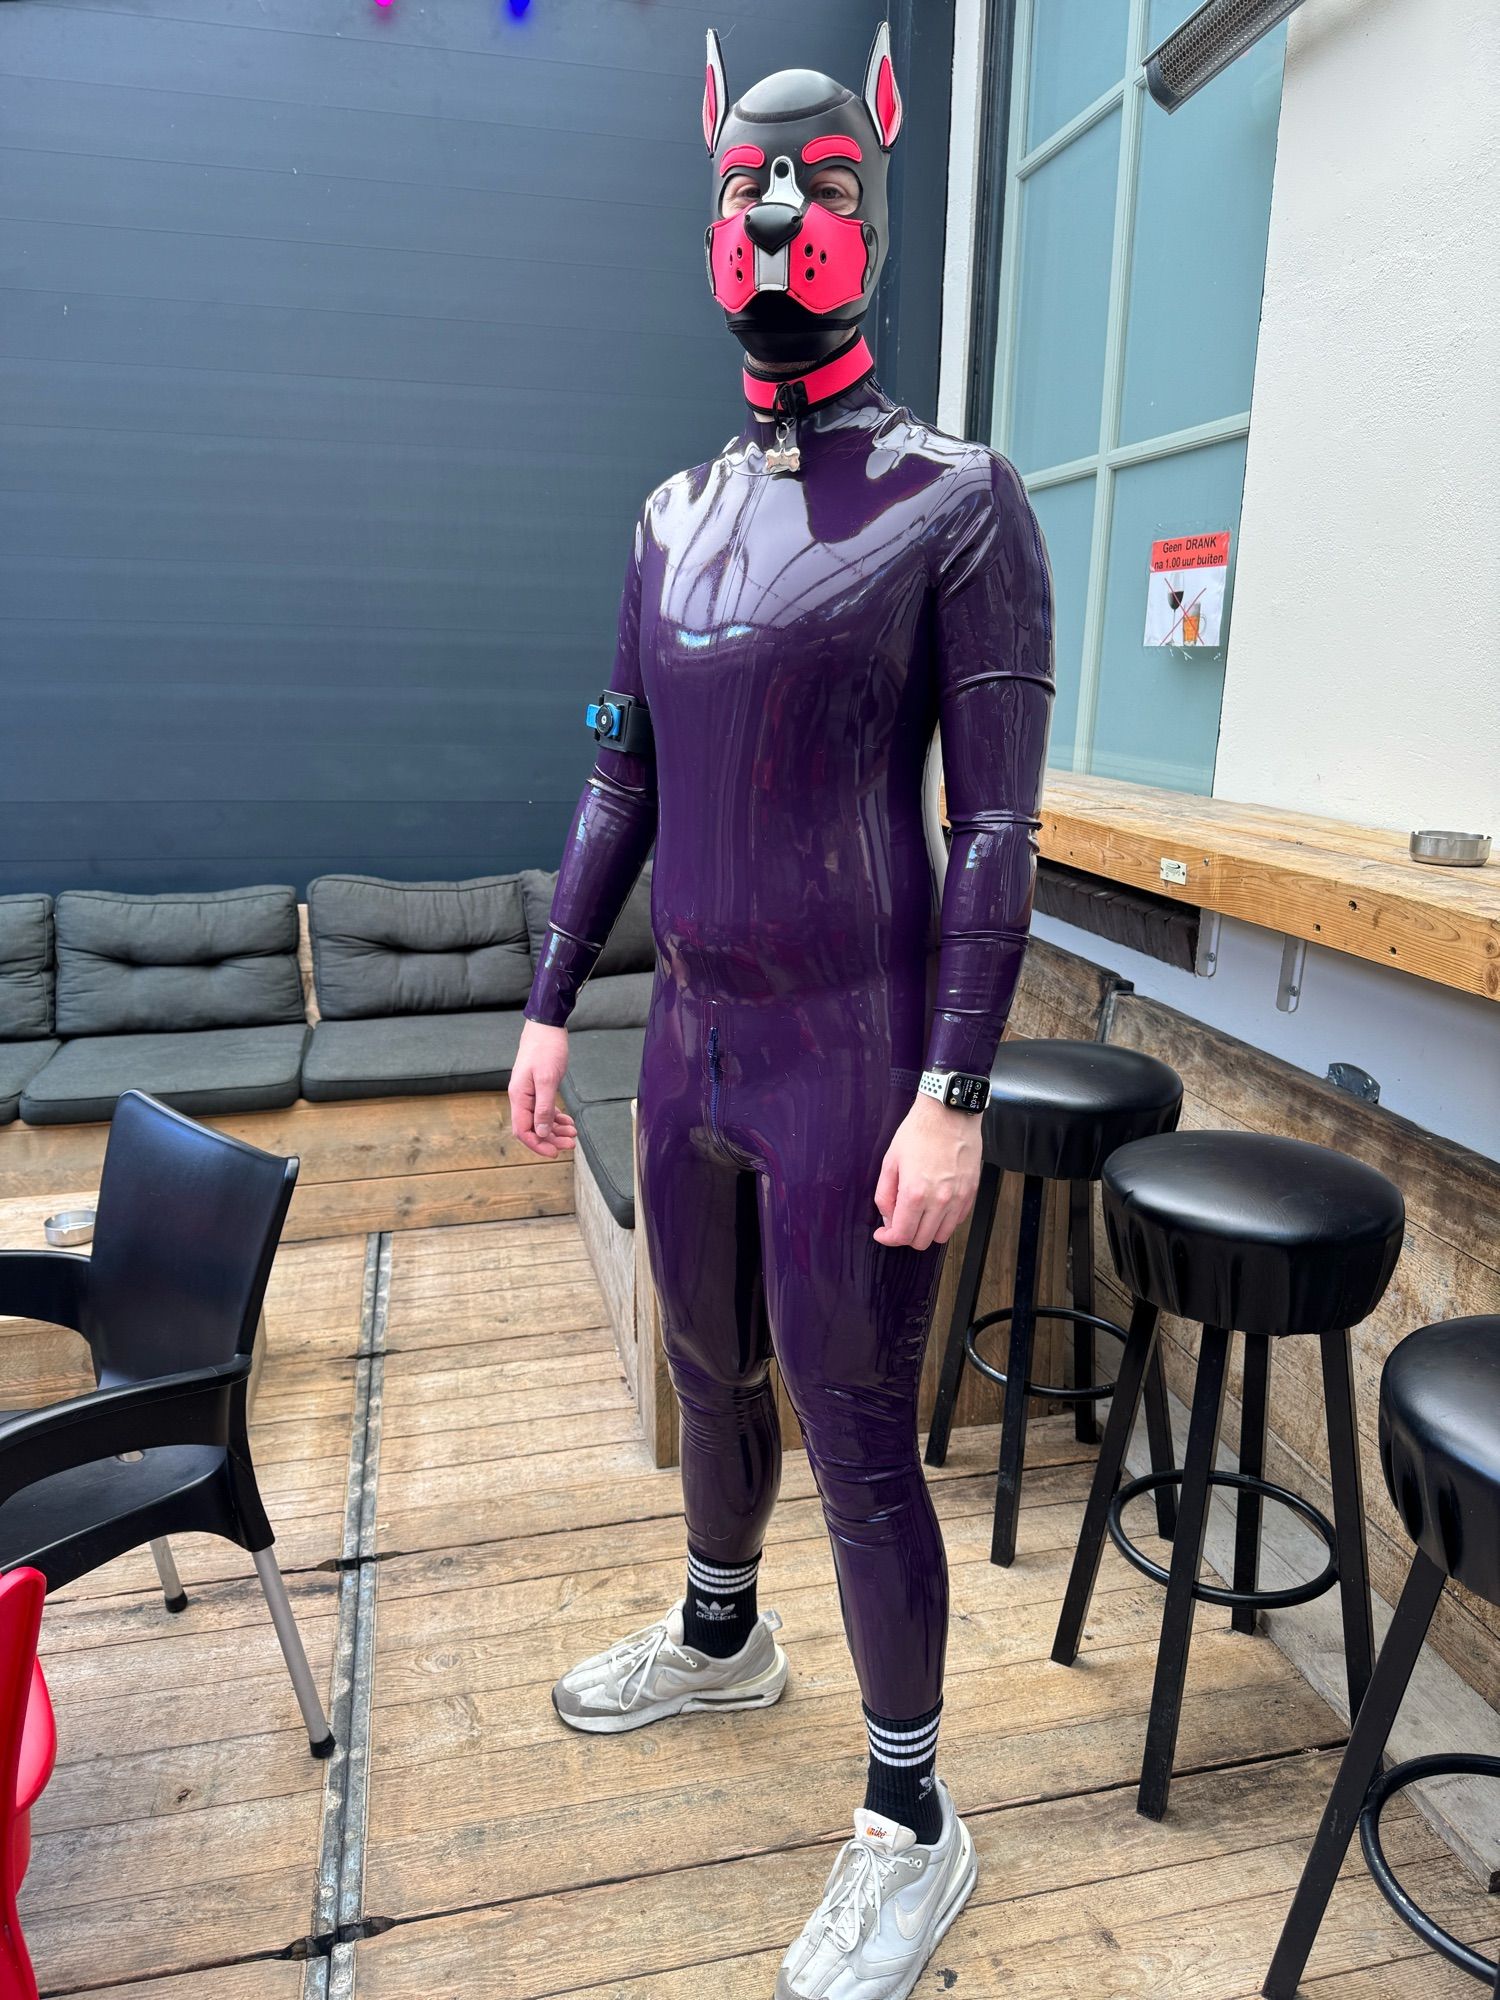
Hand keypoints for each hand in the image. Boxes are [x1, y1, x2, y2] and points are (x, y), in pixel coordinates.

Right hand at [509, 1018, 577, 1158]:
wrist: (547, 1027)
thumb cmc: (546, 1049)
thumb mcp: (548, 1079)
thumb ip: (543, 1107)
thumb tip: (540, 1132)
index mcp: (519, 1097)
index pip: (522, 1131)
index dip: (537, 1144)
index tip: (554, 1152)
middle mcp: (521, 1098)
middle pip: (532, 1128)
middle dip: (550, 1139)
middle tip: (570, 1144)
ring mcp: (529, 1093)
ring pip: (540, 1120)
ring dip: (555, 1130)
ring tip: (573, 1134)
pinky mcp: (538, 1088)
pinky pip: (545, 1110)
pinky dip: (556, 1118)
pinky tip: (568, 1122)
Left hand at [872, 1093, 982, 1249]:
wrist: (949, 1113)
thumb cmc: (919, 1132)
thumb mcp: (890, 1161)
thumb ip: (885, 1195)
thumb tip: (888, 1219)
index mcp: (915, 1193)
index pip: (902, 1235)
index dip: (888, 1239)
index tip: (883, 1234)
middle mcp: (939, 1200)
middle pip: (922, 1240)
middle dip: (906, 1235)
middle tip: (899, 1220)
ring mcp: (958, 1198)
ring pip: (942, 1236)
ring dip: (927, 1231)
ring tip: (918, 1214)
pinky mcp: (971, 1192)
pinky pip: (957, 1221)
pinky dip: (944, 1220)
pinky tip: (935, 1206)